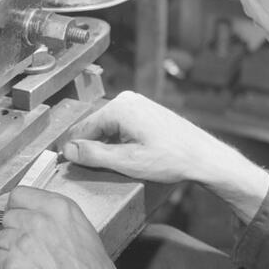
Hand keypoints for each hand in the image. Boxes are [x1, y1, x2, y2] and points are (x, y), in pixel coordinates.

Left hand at [0, 185, 156, 268]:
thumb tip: (43, 221)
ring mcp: (21, 243)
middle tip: (27, 249)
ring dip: (9, 252)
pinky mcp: (10, 268)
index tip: (19, 216)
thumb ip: (60, 222)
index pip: (20, 194)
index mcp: (60, 209)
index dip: (18, 208)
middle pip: (8, 217)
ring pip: (1, 240)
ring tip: (29, 268)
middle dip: (14, 231)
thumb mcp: (87, 236)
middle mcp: (38, 221)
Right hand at [60, 90, 217, 184]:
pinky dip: (119, 140)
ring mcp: (138, 103)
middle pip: (95, 125)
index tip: (64, 162)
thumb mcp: (128, 162)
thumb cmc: (171, 159)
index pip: (83, 127)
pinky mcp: (146, 110)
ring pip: (108, 126)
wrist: (204, 156)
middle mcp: (127, 99)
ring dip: (106, 145)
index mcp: (119, 107)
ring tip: (114, 164)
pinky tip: (128, 156)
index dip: (73, 148)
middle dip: (91, 146)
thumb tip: (69, 150)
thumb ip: (94, 155)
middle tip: (90, 169)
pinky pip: (121, 125)